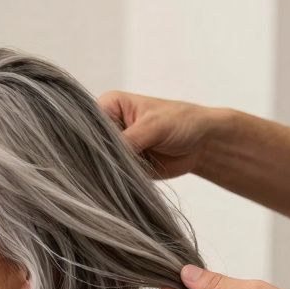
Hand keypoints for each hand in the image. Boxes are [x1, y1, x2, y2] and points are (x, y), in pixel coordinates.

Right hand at [96, 91, 219, 178]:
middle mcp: (107, 126)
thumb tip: (104, 159)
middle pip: (91, 145)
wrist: (203, 142)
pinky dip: (116, 180)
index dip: (88, 140)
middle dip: (98, 158)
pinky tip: (122, 182)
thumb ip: (127, 141)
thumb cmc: (181, 121)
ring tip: (120, 175)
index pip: (87, 124)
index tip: (96, 154)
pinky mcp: (121, 164)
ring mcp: (113, 147)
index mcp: (109, 106)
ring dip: (108, 171)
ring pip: (100, 162)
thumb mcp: (152, 126)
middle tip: (109, 168)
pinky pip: (112, 175)